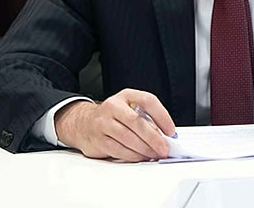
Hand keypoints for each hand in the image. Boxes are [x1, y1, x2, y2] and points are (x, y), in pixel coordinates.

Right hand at [54, 88, 175, 161]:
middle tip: (164, 148)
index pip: (148, 100)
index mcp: (126, 96)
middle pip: (137, 122)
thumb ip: (146, 119)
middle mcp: (113, 106)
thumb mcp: (129, 109)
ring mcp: (104, 123)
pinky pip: (119, 150)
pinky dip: (133, 155)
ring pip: (128, 138)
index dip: (162, 116)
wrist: (83, 123)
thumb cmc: (112, 117)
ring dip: (145, 149)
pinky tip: (141, 157)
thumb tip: (164, 136)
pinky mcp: (99, 140)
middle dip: (154, 138)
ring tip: (155, 154)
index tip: (170, 131)